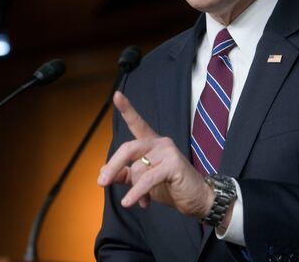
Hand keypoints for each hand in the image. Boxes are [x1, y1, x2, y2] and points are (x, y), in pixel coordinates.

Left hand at [97, 91, 213, 217]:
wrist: (197, 200)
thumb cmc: (171, 187)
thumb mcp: (143, 182)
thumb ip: (126, 175)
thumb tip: (104, 173)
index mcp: (152, 143)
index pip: (137, 123)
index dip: (127, 109)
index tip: (116, 95)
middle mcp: (160, 142)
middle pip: (128, 148)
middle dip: (113, 166)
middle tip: (101, 182)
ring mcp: (168, 151)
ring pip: (137, 168)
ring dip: (135, 188)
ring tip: (140, 201)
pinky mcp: (173, 164)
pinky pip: (147, 179)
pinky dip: (136, 192)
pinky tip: (131, 202)